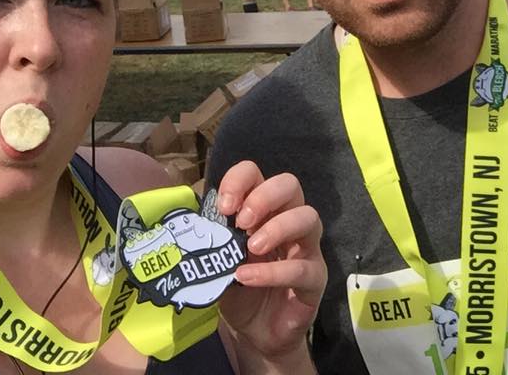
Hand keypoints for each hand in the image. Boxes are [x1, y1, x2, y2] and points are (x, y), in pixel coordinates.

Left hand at [216, 161, 324, 367]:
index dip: (241, 180)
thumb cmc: (239, 288)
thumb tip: (192, 224)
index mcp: (263, 210)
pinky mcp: (314, 279)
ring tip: (251, 247)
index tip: (225, 205)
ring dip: (277, 227)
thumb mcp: (219, 260)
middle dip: (264, 196)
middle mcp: (288, 221)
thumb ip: (213, 239)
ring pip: (308, 217)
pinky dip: (272, 271)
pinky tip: (248, 278)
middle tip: (241, 221)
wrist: (254, 333)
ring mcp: (306, 248)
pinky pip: (302, 268)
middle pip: (290, 185)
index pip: (257, 174)